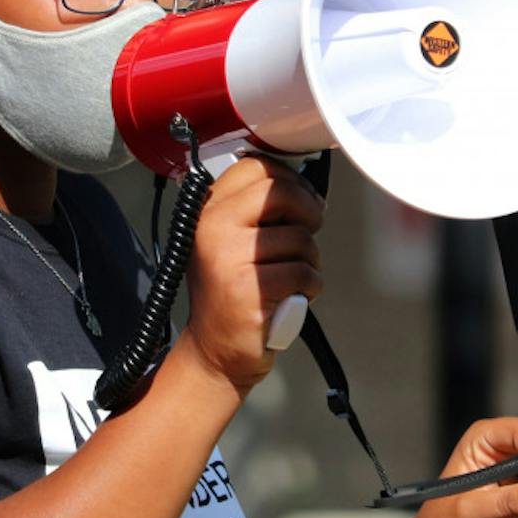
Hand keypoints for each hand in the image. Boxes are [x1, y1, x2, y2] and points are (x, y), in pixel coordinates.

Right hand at [181, 157, 324, 394]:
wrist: (215, 351)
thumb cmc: (232, 295)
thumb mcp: (232, 241)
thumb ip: (256, 210)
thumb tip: (301, 181)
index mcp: (207, 211)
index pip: (255, 166)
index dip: (290, 179)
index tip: (301, 197)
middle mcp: (212, 228)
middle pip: (281, 192)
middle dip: (309, 211)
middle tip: (310, 230)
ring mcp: (228, 258)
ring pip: (301, 238)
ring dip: (310, 260)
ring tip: (291, 277)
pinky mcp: (249, 289)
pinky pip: (304, 272)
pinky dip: (310, 286)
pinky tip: (292, 297)